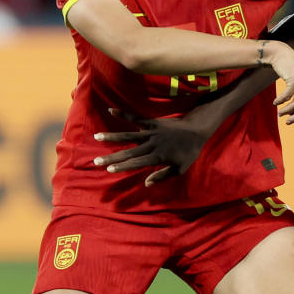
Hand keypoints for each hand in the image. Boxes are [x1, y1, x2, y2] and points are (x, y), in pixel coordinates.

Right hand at [93, 108, 215, 185]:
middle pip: (128, 152)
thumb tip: (146, 184)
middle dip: (112, 157)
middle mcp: (151, 145)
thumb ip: (162, 176)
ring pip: (128, 135)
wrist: (196, 130)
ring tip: (97, 137)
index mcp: (157, 157)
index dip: (122, 166)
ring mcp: (151, 132)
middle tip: (96, 161)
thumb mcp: (180, 169)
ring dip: (112, 136)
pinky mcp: (152, 122)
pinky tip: (111, 110)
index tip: (109, 169)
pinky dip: (123, 114)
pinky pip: (136, 117)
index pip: (136, 163)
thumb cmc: (188, 152)